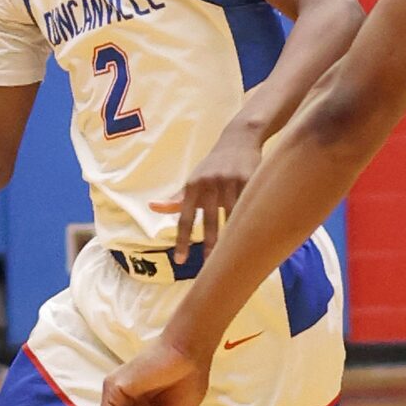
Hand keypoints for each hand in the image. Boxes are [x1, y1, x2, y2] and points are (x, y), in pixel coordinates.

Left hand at [151, 124, 263, 261]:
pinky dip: (250, 221)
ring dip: (232, 237)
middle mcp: (209, 183)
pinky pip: (249, 205)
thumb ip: (178, 197)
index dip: (182, 240)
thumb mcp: (195, 178)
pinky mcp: (249, 179)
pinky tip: (252, 235)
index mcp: (193, 185)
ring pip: (231, 216)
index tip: (180, 260)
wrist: (239, 139)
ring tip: (232, 255)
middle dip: (209, 245)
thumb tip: (153, 207)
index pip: (185, 218)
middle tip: (209, 266)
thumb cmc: (213, 165)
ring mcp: (230, 181)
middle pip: (209, 221)